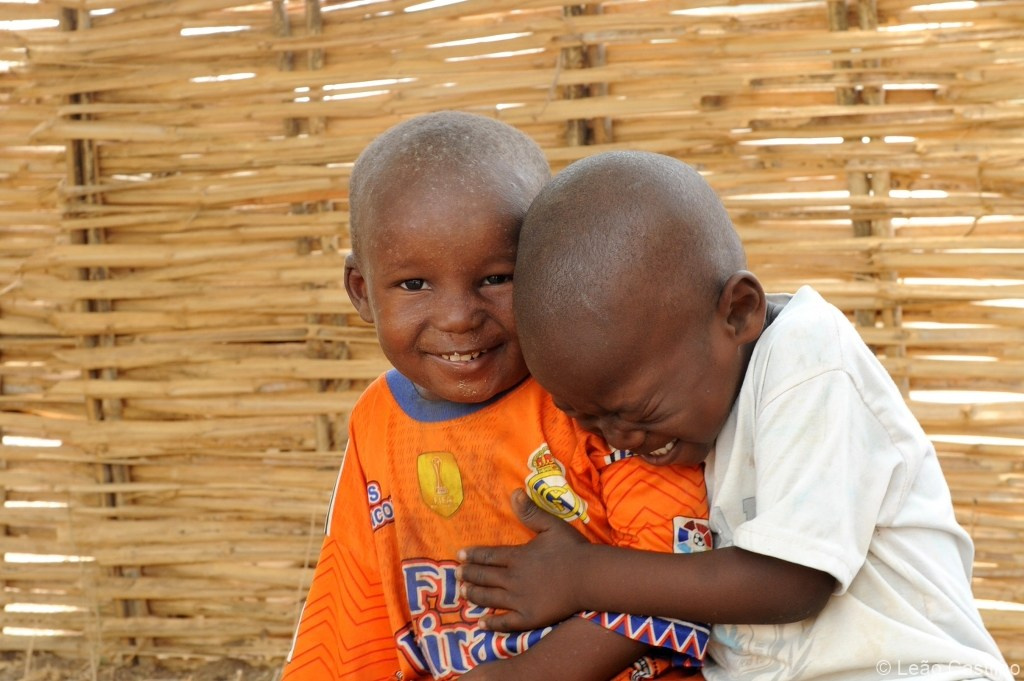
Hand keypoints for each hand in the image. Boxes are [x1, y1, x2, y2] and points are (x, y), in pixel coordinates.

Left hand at [458, 489, 590, 631]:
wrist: (589, 577)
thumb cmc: (572, 550)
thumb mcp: (551, 525)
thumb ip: (531, 512)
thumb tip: (514, 492)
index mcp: (518, 556)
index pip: (489, 555)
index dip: (473, 555)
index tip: (460, 555)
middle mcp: (513, 578)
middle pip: (485, 577)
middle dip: (469, 575)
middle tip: (456, 575)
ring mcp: (519, 599)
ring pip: (490, 598)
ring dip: (474, 595)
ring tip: (462, 594)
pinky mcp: (528, 617)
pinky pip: (505, 622)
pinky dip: (491, 623)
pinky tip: (481, 624)